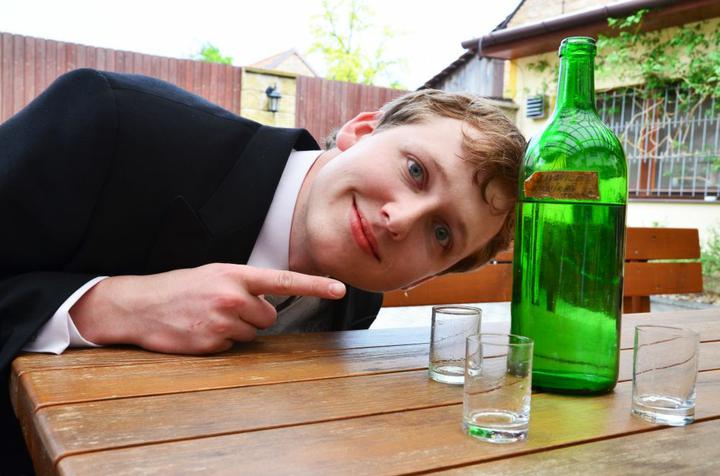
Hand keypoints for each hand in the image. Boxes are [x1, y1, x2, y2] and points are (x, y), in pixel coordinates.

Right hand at [70, 263, 346, 353]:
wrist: (138, 306)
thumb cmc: (180, 288)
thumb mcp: (214, 274)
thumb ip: (244, 284)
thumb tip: (270, 301)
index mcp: (234, 274)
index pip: (284, 280)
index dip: (315, 285)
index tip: (340, 288)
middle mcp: (231, 296)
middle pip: (268, 316)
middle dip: (254, 316)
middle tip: (225, 308)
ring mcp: (221, 321)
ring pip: (252, 334)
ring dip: (236, 329)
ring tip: (208, 318)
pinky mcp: (211, 343)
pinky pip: (232, 347)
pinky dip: (220, 342)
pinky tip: (199, 331)